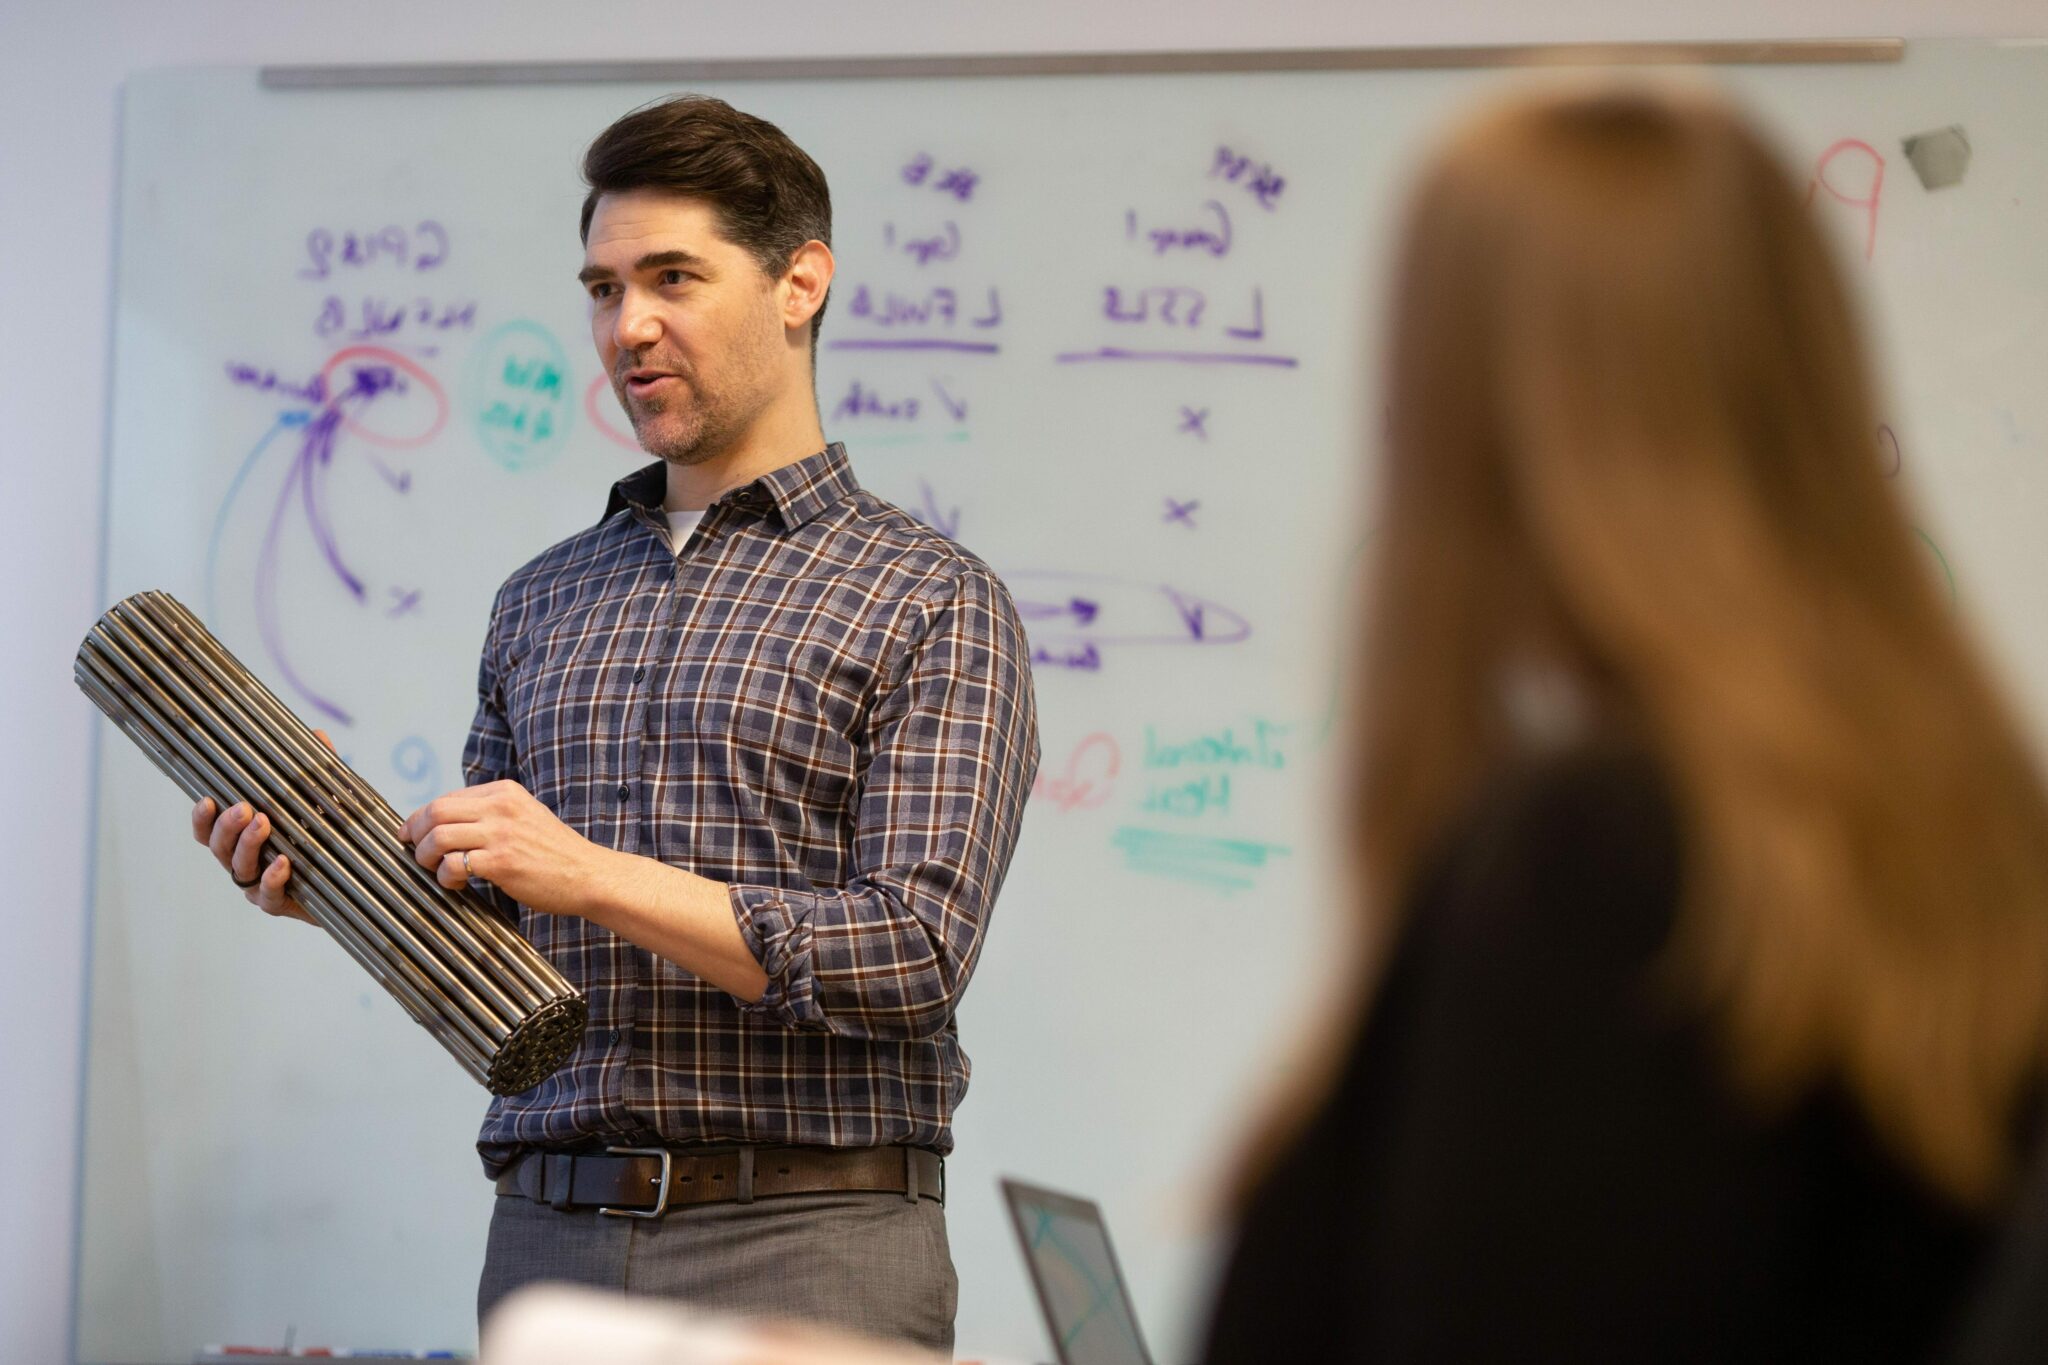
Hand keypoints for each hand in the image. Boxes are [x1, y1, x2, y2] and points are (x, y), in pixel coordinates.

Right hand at [189, 728, 334, 925]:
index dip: (201, 818)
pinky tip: (282, 863)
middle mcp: (244, 863)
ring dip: (247, 845)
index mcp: (243, 838)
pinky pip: (268, 896)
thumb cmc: (328, 838)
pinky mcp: (280, 904)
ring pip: (238, 869)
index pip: (209, 830)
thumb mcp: (324, 802)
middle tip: (244, 808)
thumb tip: (317, 734)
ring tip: (263, 824)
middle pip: (217, 847)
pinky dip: (272, 878)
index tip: (206, 800)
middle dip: (226, 826)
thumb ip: (317, 773)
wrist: (354, 881)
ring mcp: (258, 886)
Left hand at [399, 779, 611, 917]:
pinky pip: (454, 864)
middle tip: (415, 853)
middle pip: (436, 811)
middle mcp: (501, 807)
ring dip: (425, 856)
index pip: (447, 797)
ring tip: (434, 869)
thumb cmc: (556, 852)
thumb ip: (492, 813)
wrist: (588, 874)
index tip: (412, 834)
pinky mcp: (501, 861)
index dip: (421, 817)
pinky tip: (455, 883)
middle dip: (416, 834)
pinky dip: (445, 876)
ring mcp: (501, 833)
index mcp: (505, 792)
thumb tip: (446, 825)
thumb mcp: (526, 816)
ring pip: (438, 836)